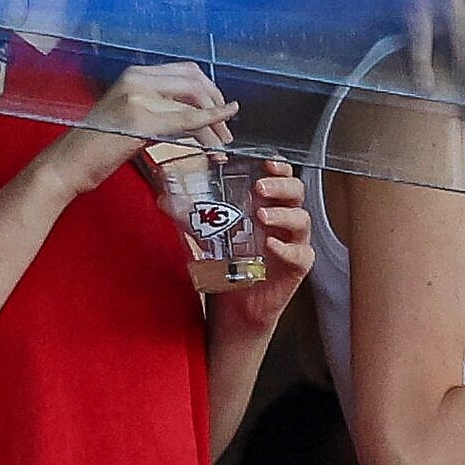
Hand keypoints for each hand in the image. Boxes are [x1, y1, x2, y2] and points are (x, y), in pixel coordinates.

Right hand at [44, 62, 238, 196]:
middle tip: (226, 131)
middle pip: (195, 81)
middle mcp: (136, 79)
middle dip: (217, 103)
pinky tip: (219, 131)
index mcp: (134, 75)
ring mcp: (137, 97)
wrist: (66, 165)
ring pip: (193, 101)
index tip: (221, 111)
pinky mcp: (139, 120)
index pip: (186, 71)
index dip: (210, 90)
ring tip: (222, 145)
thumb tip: (193, 117)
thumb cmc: (94, 148)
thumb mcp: (128, 118)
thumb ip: (157, 110)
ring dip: (215, 122)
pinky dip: (208, 123)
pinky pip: (185, 120)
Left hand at [208, 159, 314, 332]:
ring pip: (301, 220)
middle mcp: (283, 220)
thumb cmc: (228, 263)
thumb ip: (191, 216)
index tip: (263, 160)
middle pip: (296, 191)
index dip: (276, 166)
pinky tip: (271, 245)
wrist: (235, 304)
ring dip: (282, 214)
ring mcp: (293, 242)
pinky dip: (286, 248)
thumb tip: (164, 199)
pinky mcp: (296, 266)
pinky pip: (300, 254)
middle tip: (260, 187)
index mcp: (267, 204)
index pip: (280, 177)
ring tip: (261, 215)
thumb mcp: (207, 235)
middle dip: (281, 185)